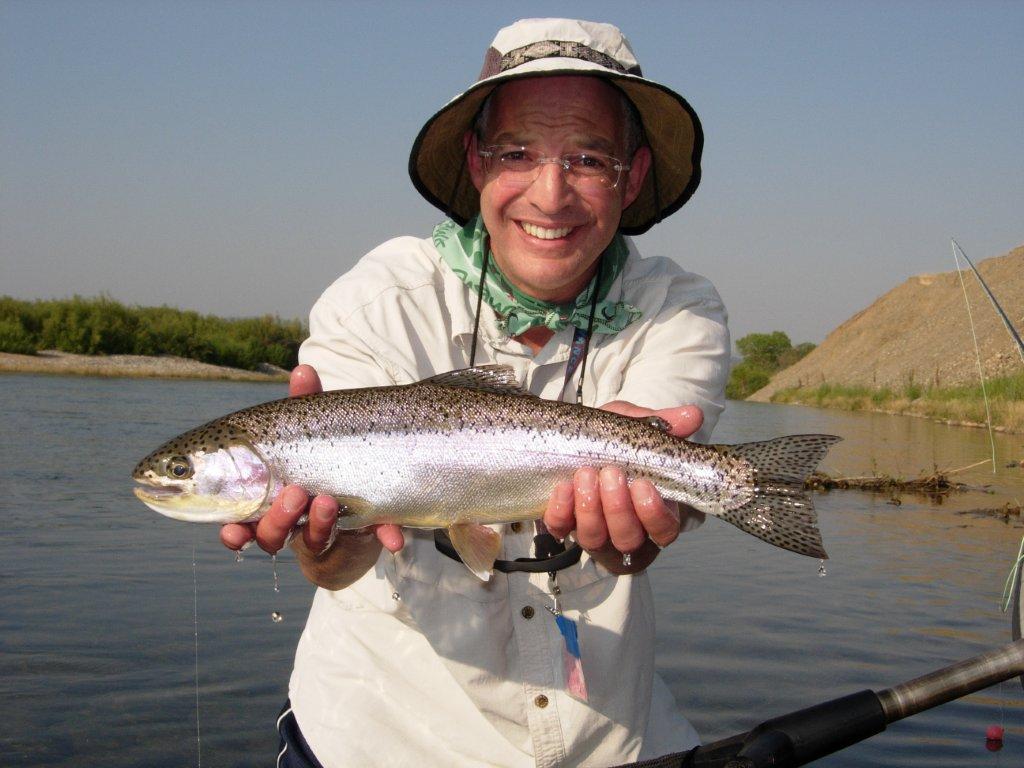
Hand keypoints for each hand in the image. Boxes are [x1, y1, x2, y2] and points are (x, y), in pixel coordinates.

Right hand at [219, 365, 403, 588]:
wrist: (363, 480)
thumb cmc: (322, 449)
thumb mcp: (313, 424)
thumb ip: (305, 402)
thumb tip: (303, 369)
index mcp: (267, 497)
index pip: (242, 519)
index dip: (233, 531)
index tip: (232, 529)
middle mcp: (292, 520)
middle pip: (273, 533)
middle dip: (279, 519)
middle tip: (294, 493)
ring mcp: (328, 528)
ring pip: (314, 539)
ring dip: (319, 524)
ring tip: (327, 502)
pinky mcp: (365, 529)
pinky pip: (374, 538)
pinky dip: (384, 536)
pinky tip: (394, 539)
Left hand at [543, 402, 704, 573]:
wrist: (570, 438)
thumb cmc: (611, 439)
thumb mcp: (633, 426)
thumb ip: (661, 423)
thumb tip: (693, 416)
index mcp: (652, 509)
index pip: (664, 529)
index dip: (654, 514)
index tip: (643, 485)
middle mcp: (625, 529)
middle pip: (628, 538)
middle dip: (619, 509)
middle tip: (611, 474)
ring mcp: (593, 532)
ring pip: (594, 539)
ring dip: (590, 509)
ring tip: (585, 475)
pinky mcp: (563, 526)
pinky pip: (560, 529)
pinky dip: (561, 510)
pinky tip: (563, 487)